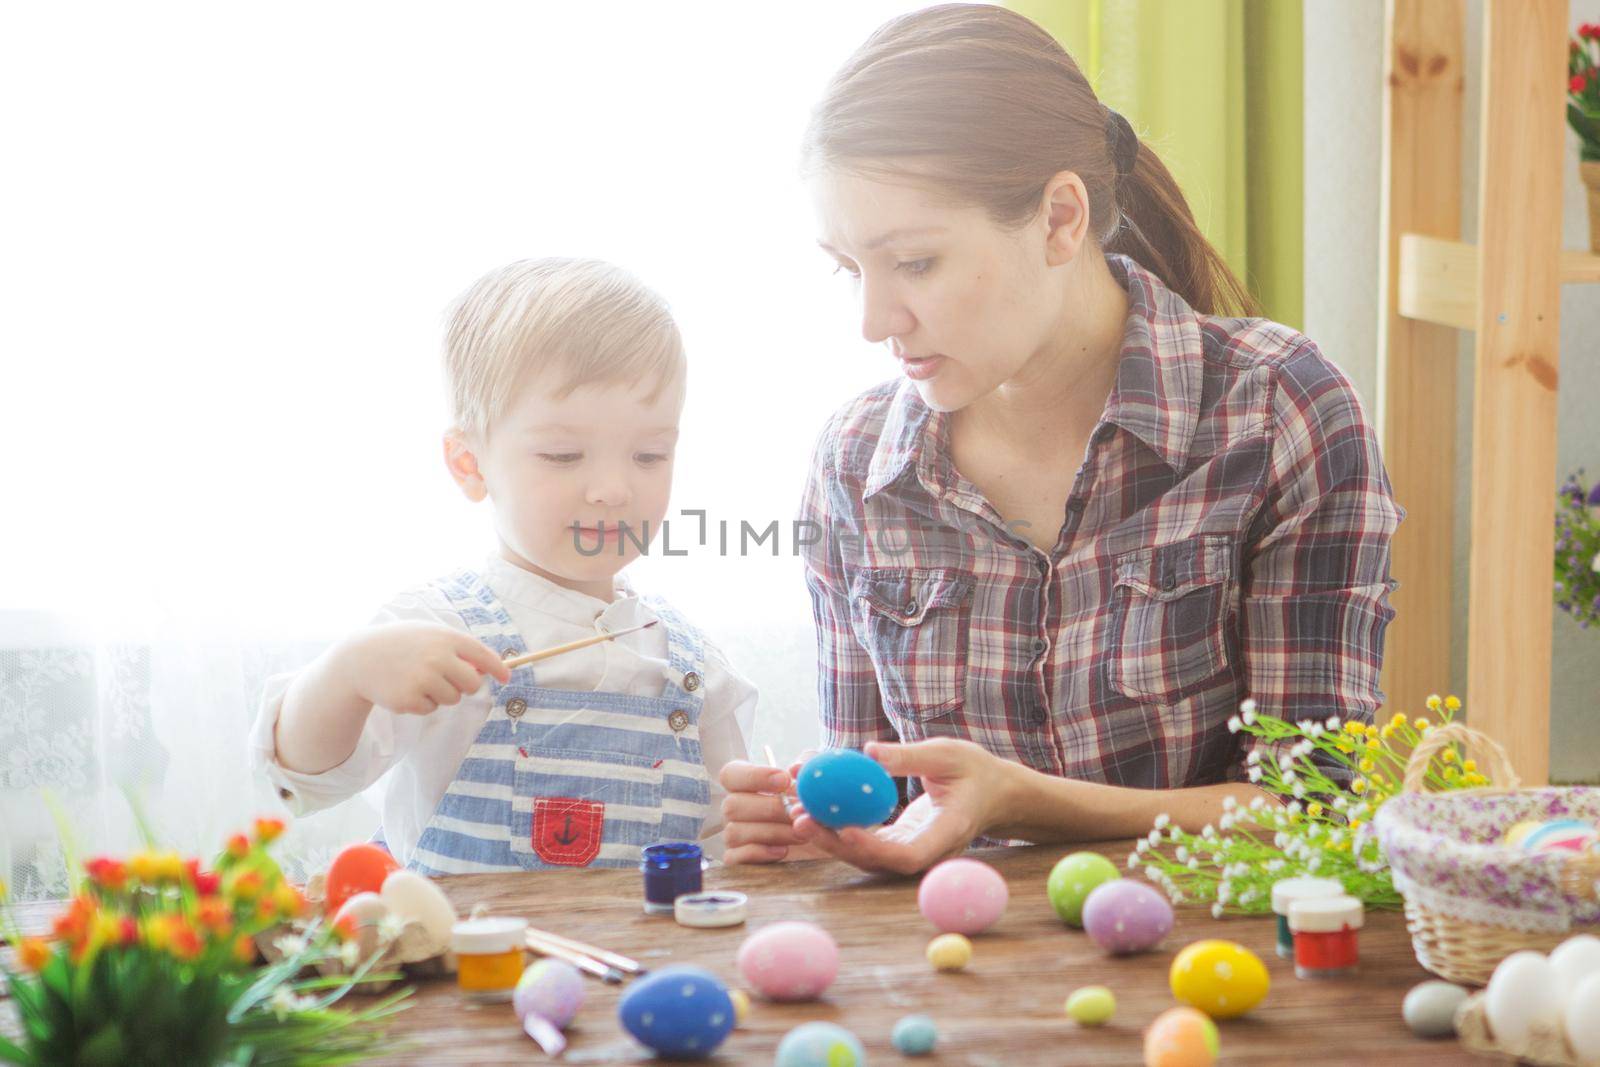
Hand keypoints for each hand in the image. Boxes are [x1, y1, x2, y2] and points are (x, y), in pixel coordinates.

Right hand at [337, 621, 510, 715]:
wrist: (361, 657)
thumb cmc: (401, 644)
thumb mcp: (429, 634)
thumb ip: (457, 648)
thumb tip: (485, 669)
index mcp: (446, 638)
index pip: (483, 655)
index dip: (498, 668)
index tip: (506, 677)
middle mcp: (438, 658)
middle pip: (472, 684)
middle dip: (465, 685)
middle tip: (447, 678)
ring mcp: (423, 680)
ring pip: (452, 699)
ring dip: (440, 694)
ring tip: (418, 678)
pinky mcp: (410, 700)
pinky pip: (431, 709)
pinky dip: (422, 703)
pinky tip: (405, 688)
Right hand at [718, 756, 829, 864]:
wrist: (827, 841)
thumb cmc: (812, 806)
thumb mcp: (815, 782)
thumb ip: (808, 767)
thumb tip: (796, 768)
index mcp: (744, 785)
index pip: (730, 775)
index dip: (754, 776)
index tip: (784, 779)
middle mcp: (734, 810)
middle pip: (732, 805)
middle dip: (770, 809)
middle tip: (798, 812)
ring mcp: (734, 837)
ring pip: (734, 832)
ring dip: (772, 832)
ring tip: (801, 834)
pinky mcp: (739, 862)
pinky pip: (734, 858)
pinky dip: (759, 853)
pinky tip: (783, 850)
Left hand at [792, 738, 1014, 874]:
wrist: (995, 794)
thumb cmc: (976, 770)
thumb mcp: (948, 753)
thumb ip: (909, 756)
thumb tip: (868, 751)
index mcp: (948, 833)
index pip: (907, 854)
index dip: (873, 847)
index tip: (843, 828)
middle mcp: (929, 853)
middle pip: (877, 861)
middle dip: (835, 844)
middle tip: (801, 818)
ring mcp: (914, 852)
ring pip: (867, 856)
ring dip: (830, 838)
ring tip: (797, 813)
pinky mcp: (901, 844)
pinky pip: (867, 843)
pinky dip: (840, 828)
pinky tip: (814, 809)